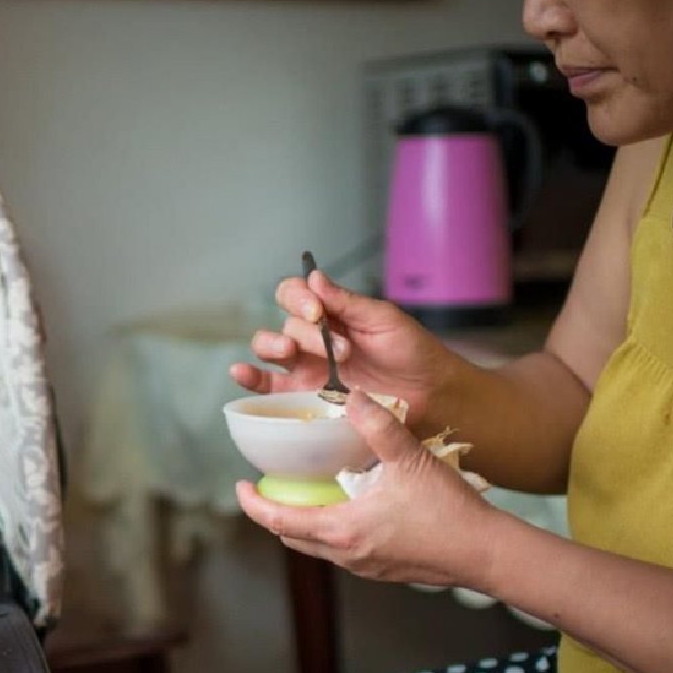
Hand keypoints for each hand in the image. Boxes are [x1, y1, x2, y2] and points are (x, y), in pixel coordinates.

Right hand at [232, 270, 456, 424]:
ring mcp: (306, 367)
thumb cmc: (411, 352)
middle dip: (303, 331)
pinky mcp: (304, 396)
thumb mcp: (383, 318)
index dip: (298, 297)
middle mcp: (313, 338)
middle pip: (284, 322)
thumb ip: (346, 301)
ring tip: (293, 354)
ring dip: (273, 346)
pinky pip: (268, 386)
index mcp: (331, 313)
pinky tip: (241, 372)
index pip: (296, 293)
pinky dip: (250, 379)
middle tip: (336, 348)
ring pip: (269, 348)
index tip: (317, 310)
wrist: (430, 395)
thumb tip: (313, 276)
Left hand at [236, 391, 499, 587]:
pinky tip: (347, 504)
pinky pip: (342, 550)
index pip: (278, 520)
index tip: (240, 485)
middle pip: (292, 536)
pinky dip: (331, 528)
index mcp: (342, 530)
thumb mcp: (409, 458)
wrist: (485, 552)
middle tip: (269, 485)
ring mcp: (364, 566)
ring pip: (317, 546)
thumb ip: (376, 424)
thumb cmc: (448, 511)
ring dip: (304, 520)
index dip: (252, 503)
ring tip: (305, 490)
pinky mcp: (382, 569)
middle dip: (274, 512)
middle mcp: (346, 554)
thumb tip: (349, 393)